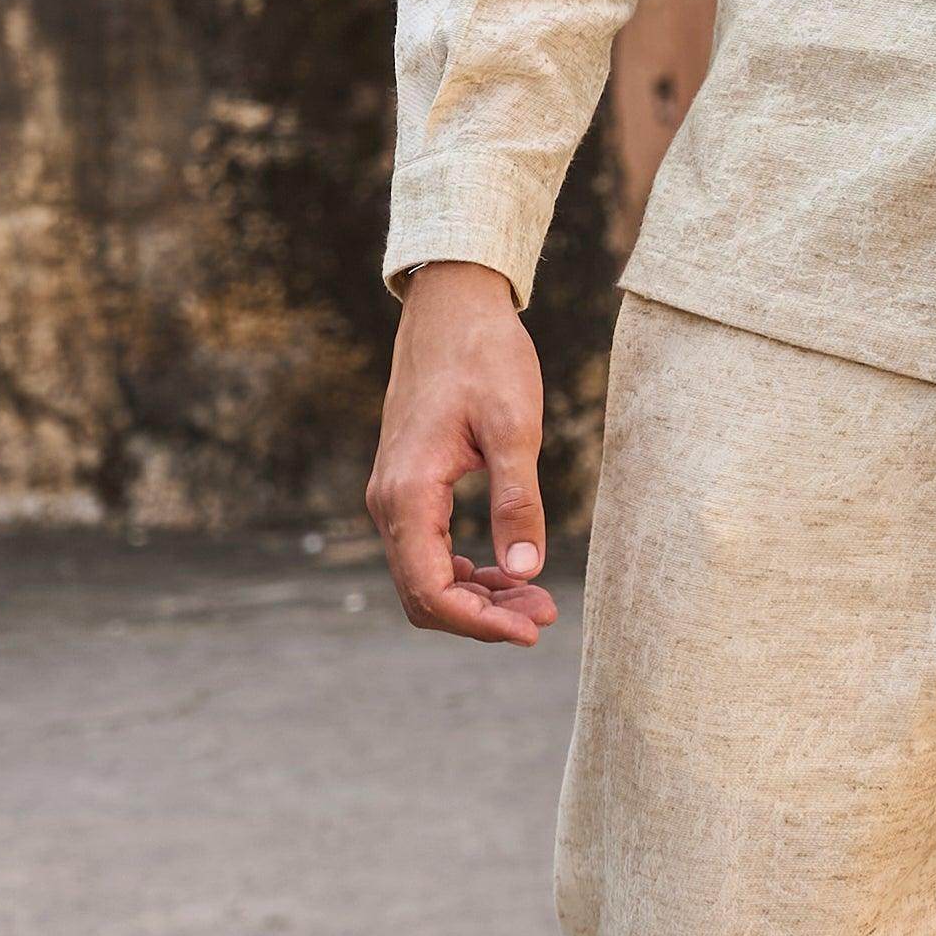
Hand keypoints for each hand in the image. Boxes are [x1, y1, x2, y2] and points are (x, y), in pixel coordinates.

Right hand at [365, 261, 555, 645]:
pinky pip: (427, 549)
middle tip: (545, 614)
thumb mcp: (514, 427)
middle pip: (424, 593)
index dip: (479, 623)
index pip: (430, 589)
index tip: (532, 630)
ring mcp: (395, 494)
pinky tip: (508, 571)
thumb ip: (518, 502)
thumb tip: (525, 570)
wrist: (453, 306)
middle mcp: (389, 500)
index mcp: (408, 492)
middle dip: (483, 617)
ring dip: (477, 597)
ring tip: (537, 598)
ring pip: (425, 575)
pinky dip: (465, 571)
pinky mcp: (409, 486)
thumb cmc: (484, 356)